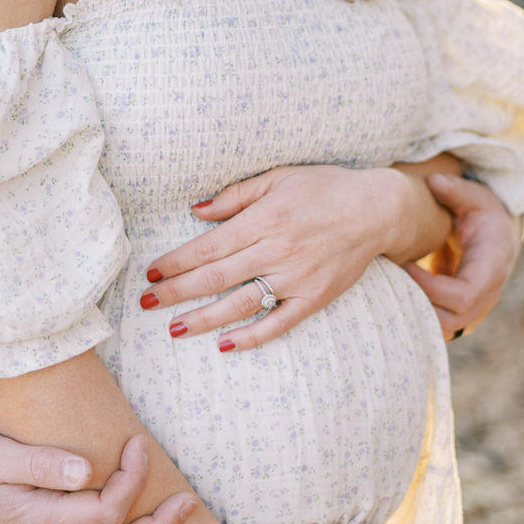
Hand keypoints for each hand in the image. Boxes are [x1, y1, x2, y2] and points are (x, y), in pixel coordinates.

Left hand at [139, 163, 447, 352]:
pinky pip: (278, 323)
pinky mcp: (315, 298)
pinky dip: (251, 336)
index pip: (209, 247)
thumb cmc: (323, 187)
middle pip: (216, 278)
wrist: (377, 209)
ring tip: (174, 329)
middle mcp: (277, 251)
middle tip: (146, 303)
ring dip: (203, 319)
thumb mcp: (278, 177)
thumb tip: (196, 210)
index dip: (177, 261)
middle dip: (177, 292)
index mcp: (264, 220)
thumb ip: (235, 196)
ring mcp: (297, 279)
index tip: (151, 272)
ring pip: (240, 304)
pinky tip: (224, 345)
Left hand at [402, 169, 520, 340]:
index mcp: (491, 268)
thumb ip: (456, 189)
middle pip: (452, 321)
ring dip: (416, 312)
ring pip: (444, 329)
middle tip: (393, 280)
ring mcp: (476, 308)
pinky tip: (399, 293)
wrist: (498, 235)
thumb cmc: (484, 214)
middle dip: (418, 304)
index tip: (406, 264)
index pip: (464, 295)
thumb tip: (434, 180)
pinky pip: (440, 325)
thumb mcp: (475, 196)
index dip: (431, 287)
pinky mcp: (463, 313)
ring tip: (393, 286)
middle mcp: (487, 295)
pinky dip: (418, 314)